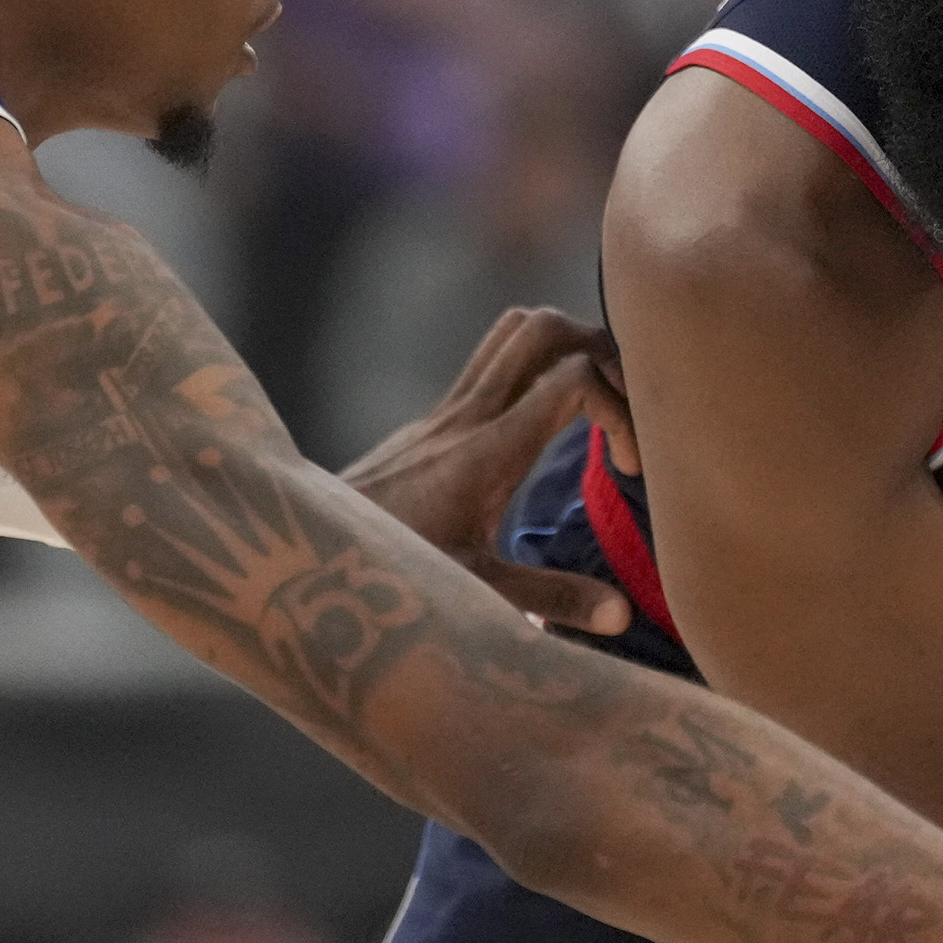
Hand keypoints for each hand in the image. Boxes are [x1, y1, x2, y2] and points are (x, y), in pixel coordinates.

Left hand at [339, 308, 639, 632]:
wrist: (311, 551)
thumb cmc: (394, 573)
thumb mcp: (478, 590)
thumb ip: (551, 599)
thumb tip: (622, 615)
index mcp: (491, 450)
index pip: (572, 377)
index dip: (620, 406)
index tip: (631, 466)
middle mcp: (470, 415)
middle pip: (543, 327)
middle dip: (600, 348)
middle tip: (628, 406)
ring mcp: (448, 409)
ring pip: (514, 330)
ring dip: (566, 345)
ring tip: (598, 400)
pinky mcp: (436, 418)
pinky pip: (495, 359)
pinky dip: (536, 365)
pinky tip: (550, 423)